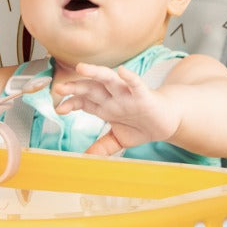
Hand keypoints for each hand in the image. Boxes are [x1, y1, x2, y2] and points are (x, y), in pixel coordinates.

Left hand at [55, 63, 179, 155]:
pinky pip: (136, 84)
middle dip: (75, 87)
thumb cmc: (142, 125)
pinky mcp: (144, 96)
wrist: (167, 121)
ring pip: (109, 80)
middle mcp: (113, 98)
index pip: (83, 101)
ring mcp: (127, 95)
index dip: (71, 103)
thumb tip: (86, 158)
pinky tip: (122, 71)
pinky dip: (129, 77)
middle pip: (90, 88)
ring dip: (95, 73)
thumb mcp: (119, 139)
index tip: (59, 109)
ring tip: (81, 68)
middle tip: (59, 88)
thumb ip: (102, 147)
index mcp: (105, 107)